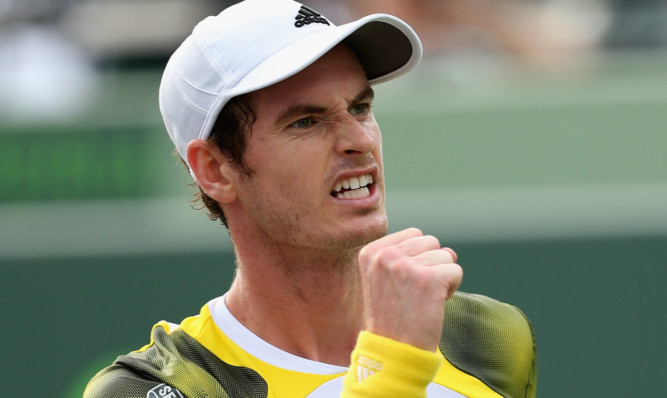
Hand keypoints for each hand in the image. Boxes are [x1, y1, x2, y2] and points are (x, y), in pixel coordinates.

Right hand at [358, 228, 462, 350]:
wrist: (393, 351)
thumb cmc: (392, 317)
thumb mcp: (384, 279)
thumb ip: (408, 255)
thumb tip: (447, 250)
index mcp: (371, 252)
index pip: (413, 235)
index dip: (416, 258)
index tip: (403, 284)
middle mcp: (386, 255)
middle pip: (431, 241)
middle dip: (431, 265)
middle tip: (415, 293)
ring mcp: (407, 266)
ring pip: (445, 255)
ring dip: (442, 277)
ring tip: (423, 300)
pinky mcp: (430, 278)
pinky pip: (456, 270)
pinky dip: (451, 288)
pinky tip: (434, 304)